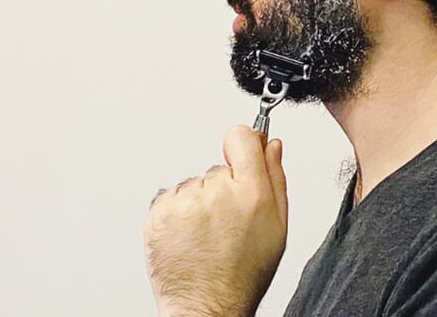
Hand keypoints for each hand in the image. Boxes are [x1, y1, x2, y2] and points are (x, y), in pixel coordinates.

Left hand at [144, 125, 287, 316]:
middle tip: (228, 223)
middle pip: (218, 169)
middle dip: (223, 188)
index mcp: (251, 193)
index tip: (241, 154)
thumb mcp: (277, 227)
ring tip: (207, 236)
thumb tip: (271, 144)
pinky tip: (190, 237)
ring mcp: (185, 202)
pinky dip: (178, 214)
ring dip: (198, 203)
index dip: (243, 144)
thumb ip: (275, 177)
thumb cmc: (244, 273)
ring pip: (194, 185)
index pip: (241, 137)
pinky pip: (171, 198)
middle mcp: (216, 193)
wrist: (207, 306)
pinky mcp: (160, 213)